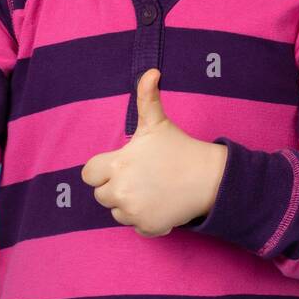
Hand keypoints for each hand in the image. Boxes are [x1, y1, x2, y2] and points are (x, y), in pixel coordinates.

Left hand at [81, 68, 227, 236]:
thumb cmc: (180, 148)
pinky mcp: (147, 227)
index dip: (102, 170)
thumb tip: (152, 71)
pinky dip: (146, 220)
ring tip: (152, 190)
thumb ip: (147, 96)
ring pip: (117, 212)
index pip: (89, 174)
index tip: (122, 166)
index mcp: (117, 164)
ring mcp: (133, 211)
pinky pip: (135, 227)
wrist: (209, 178)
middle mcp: (120, 190)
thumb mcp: (158, 122)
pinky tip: (161, 205)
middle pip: (102, 195)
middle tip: (141, 177)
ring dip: (129, 205)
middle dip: (116, 187)